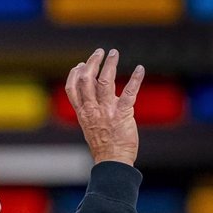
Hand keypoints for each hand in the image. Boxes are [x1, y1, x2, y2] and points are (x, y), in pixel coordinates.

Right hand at [65, 48, 144, 165]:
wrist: (112, 161)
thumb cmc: (103, 146)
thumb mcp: (90, 127)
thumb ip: (92, 111)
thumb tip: (102, 98)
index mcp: (82, 113)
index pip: (72, 88)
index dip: (74, 74)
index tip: (80, 64)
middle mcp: (91, 110)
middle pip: (86, 80)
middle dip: (92, 63)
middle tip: (99, 52)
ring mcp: (106, 111)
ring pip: (103, 81)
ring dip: (109, 65)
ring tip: (113, 53)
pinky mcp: (122, 114)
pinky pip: (129, 93)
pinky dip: (136, 79)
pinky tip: (140, 69)